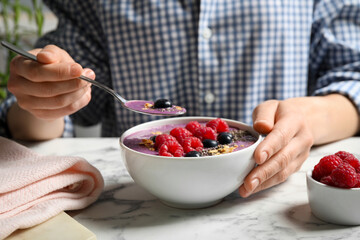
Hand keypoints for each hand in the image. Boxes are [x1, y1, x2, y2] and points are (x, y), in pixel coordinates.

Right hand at [8, 44, 94, 119]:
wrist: (48, 81)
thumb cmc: (51, 63)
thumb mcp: (53, 53)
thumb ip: (52, 53)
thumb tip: (46, 57)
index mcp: (18, 66)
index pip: (37, 72)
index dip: (61, 72)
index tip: (79, 69)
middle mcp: (17, 86)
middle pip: (49, 89)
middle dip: (74, 83)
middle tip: (90, 76)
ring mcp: (27, 103)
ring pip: (58, 102)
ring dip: (78, 93)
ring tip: (88, 84)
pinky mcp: (40, 114)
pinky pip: (64, 111)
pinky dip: (78, 102)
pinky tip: (85, 94)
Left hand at [239, 95, 359, 196]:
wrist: (300, 120)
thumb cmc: (279, 113)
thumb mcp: (270, 106)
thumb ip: (264, 115)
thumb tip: (261, 127)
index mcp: (295, 121)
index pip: (282, 136)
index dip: (270, 147)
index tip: (257, 158)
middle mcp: (302, 139)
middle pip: (283, 158)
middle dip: (264, 172)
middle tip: (248, 182)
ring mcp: (301, 154)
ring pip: (283, 171)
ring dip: (264, 182)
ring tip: (246, 190)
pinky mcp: (296, 165)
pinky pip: (282, 176)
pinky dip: (267, 184)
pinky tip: (253, 188)